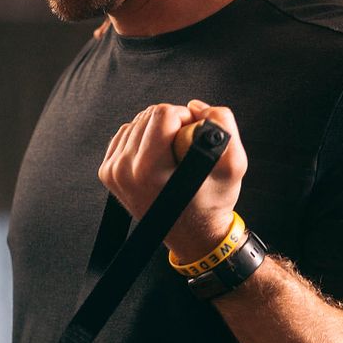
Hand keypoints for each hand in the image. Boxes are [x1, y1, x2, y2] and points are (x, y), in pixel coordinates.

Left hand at [99, 100, 247, 261]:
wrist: (194, 235)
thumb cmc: (213, 204)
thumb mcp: (233, 166)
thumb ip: (223, 126)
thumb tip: (195, 107)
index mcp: (147, 169)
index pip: (162, 113)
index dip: (186, 118)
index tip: (195, 136)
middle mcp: (124, 170)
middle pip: (148, 115)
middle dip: (172, 124)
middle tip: (187, 147)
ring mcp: (113, 172)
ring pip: (136, 123)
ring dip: (158, 132)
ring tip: (174, 155)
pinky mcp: (108, 172)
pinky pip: (126, 136)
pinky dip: (144, 140)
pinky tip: (159, 158)